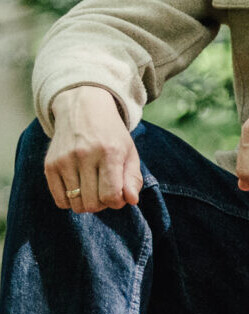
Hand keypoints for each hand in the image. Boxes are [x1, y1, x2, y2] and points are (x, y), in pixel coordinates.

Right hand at [47, 86, 141, 213]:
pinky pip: (60, 200)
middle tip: (105, 191)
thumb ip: (133, 177)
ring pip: (75, 204)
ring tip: (92, 189)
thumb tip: (131, 201)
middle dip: (102, 204)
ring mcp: (65, 160)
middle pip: (92, 203)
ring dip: (86, 203)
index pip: (111, 195)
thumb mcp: (129, 150)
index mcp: (110, 152)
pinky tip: (78, 188)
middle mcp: (85, 155)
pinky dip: (70, 201)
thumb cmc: (110, 134)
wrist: (83, 108)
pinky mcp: (50, 165)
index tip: (118, 194)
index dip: (117, 202)